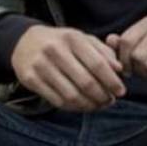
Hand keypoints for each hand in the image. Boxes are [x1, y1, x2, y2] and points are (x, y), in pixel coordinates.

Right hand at [11, 25, 125, 111]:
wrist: (25, 42)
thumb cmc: (62, 43)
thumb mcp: (83, 39)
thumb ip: (104, 52)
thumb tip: (120, 69)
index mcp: (72, 38)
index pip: (97, 64)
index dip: (112, 81)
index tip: (121, 91)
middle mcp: (55, 50)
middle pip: (85, 82)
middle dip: (102, 96)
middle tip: (110, 101)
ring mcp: (40, 65)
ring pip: (71, 95)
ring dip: (89, 105)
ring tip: (98, 105)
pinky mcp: (30, 79)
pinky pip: (56, 100)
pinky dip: (73, 107)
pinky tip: (81, 106)